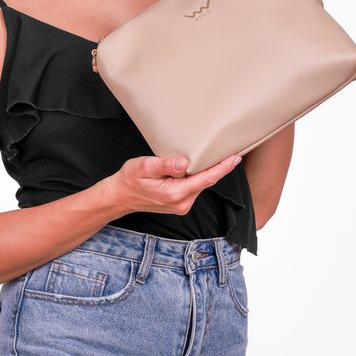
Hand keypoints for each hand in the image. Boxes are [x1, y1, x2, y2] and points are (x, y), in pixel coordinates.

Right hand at [105, 153, 242, 216]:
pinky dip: (198, 176)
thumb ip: (165, 165)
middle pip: (207, 181)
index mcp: (175, 194)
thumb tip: (184, 163)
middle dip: (219, 167)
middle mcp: (182, 203)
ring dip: (207, 171)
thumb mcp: (144, 167)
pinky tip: (199, 166)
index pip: (206, 179)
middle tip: (231, 150)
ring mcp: (182, 205)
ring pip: (201, 184)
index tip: (235, 157)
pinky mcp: (180, 203)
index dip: (222, 168)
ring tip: (216, 155)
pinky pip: (194, 187)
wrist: (120, 197)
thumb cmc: (130, 180)